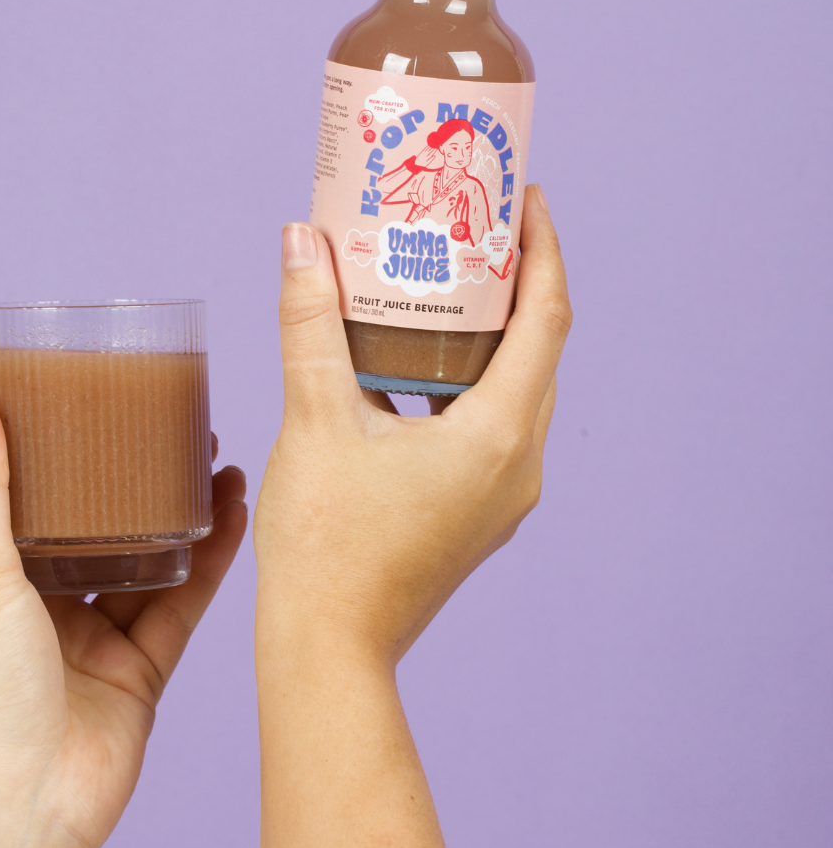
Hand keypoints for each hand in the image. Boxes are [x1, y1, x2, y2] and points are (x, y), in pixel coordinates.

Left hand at [0, 395, 246, 847]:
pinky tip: (235, 519)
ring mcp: (99, 642)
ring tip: (222, 460)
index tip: (110, 408)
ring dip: (186, 515)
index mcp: (1, 584)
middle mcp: (50, 610)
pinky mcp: (144, 672)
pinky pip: (182, 606)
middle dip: (143, 482)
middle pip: (106, 529)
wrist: (24, 810)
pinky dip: (210, 564)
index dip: (75, 456)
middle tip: (184, 429)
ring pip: (152, 564)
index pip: (40, 504)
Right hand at [254, 186, 569, 847]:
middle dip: (520, 282)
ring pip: (518, 389)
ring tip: (450, 281)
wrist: (326, 649)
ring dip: (495, 332)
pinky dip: (471, 379)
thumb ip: (311, 322)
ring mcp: (503, 495)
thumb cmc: (324, 543)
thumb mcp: (314, 417)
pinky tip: (418, 360)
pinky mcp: (478, 512)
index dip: (543, 249)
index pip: (547, 317)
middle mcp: (518, 464)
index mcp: (496, 434)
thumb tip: (300, 240)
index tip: (525, 197)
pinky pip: (494, 425)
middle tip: (481, 225)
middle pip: (540, 349)